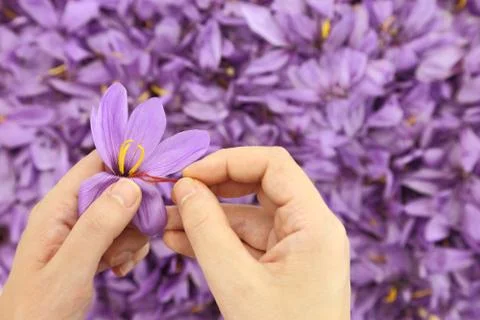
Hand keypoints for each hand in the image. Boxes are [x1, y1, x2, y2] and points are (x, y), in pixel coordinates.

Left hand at [0, 152, 148, 319]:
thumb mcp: (70, 268)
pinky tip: (120, 269)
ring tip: (120, 261)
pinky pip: (123, 237)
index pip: (95, 164)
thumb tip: (131, 185)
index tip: (156, 176)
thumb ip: (98, 226)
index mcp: (58, 207)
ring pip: (125, 215)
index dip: (127, 163)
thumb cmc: (39, 310)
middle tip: (135, 238)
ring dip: (133, 237)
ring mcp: (82, 231)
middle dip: (135, 211)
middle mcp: (70, 213)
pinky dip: (129, 251)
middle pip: (118, 190)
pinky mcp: (92, 248)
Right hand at [163, 147, 349, 319]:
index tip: (188, 175)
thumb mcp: (236, 282)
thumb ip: (206, 229)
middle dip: (213, 188)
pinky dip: (216, 240)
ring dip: (207, 217)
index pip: (273, 165)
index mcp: (315, 224)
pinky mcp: (283, 265)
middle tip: (172, 195)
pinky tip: (180, 240)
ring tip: (165, 222)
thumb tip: (183, 187)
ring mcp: (297, 247)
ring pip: (248, 217)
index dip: (227, 161)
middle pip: (259, 186)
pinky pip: (247, 242)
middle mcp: (311, 228)